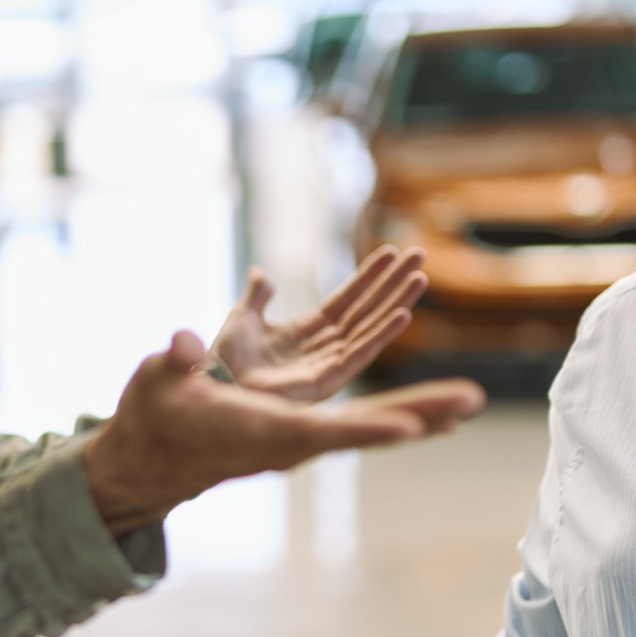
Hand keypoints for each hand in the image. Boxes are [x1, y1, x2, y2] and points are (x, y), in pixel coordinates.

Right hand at [81, 330, 484, 535]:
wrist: (151, 459)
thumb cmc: (153, 417)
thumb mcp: (156, 382)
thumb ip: (174, 362)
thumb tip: (185, 341)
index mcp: (260, 431)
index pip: (323, 430)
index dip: (368, 427)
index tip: (413, 427)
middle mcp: (290, 443)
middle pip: (365, 429)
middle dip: (418, 413)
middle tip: (471, 400)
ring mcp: (299, 442)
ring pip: (369, 428)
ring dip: (418, 413)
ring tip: (467, 402)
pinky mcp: (300, 436)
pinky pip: (358, 425)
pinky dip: (394, 415)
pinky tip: (428, 415)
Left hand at [210, 245, 428, 402]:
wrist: (215, 384)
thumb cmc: (226, 360)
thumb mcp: (243, 317)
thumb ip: (257, 295)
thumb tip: (260, 272)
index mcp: (308, 330)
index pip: (347, 298)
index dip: (369, 275)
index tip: (390, 251)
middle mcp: (325, 346)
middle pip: (367, 309)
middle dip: (394, 283)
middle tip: (419, 255)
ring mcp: (329, 364)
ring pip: (371, 328)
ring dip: (397, 303)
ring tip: (420, 278)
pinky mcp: (328, 381)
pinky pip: (361, 355)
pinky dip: (382, 335)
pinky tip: (403, 315)